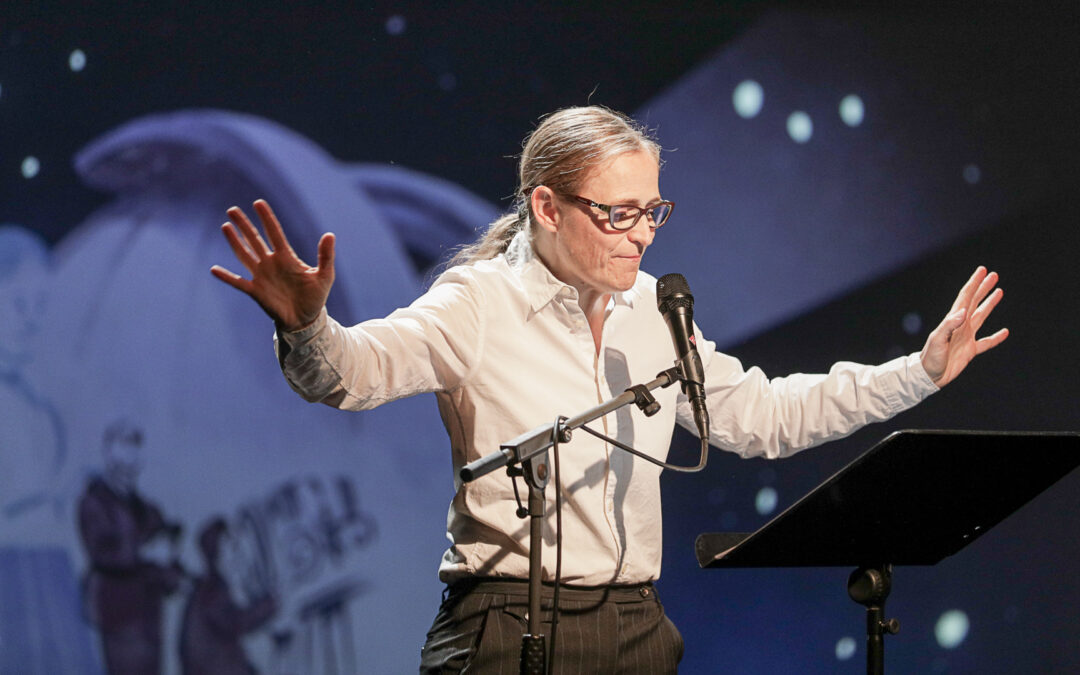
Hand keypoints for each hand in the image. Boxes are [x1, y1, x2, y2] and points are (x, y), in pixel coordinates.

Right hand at [211, 199, 335, 330]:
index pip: (275, 233)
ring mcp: (261, 276)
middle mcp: (271, 263)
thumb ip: (326, 256)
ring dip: (234, 242)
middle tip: (232, 209)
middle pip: (255, 239)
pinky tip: (214, 269)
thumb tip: (330, 234)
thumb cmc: (315, 297)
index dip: (267, 218)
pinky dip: (226, 277)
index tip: (258, 203)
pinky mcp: (255, 291)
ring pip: (244, 255)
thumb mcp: (324, 276)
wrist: (306, 319)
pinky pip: (238, 282)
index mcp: (287, 257)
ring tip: (225, 227)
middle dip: (244, 225)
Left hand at [920, 266, 1008, 386]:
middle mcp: (960, 325)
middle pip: (974, 302)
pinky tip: (1005, 332)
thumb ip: (949, 325)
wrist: (928, 376)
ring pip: (981, 316)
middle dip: (983, 288)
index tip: (982, 271)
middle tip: (994, 275)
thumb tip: (963, 311)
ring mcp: (966, 337)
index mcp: (952, 320)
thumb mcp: (937, 340)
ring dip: (989, 304)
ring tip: (999, 292)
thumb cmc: (930, 358)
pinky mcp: (970, 350)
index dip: (974, 283)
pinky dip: (996, 338)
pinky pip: (986, 342)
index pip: (965, 297)